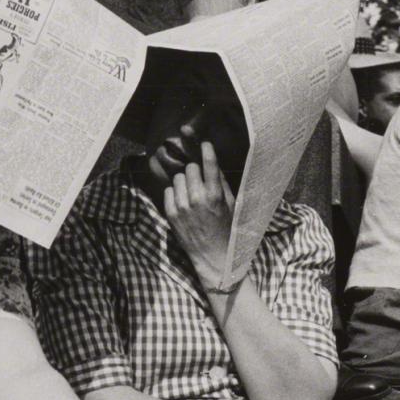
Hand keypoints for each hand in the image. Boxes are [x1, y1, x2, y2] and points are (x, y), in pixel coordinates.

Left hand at [163, 142, 235, 288]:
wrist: (214, 257)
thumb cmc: (227, 229)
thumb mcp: (232, 205)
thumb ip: (222, 183)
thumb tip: (213, 163)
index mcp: (215, 196)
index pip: (209, 164)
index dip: (207, 150)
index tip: (204, 143)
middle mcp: (196, 199)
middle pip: (190, 168)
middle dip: (196, 172)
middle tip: (200, 182)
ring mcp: (181, 207)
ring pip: (178, 178)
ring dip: (185, 182)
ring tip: (192, 194)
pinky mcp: (170, 215)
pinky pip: (168, 191)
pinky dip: (175, 194)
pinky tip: (183, 203)